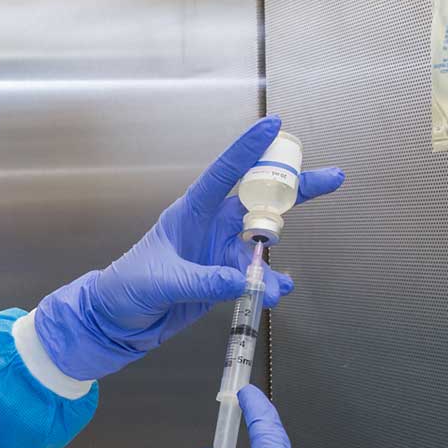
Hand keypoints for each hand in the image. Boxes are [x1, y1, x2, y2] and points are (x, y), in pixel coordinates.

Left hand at [33, 116, 343, 380]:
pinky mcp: (222, 276)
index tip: (273, 126)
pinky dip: (267, 283)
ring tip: (275, 289)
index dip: (248, 150)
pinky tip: (274, 293)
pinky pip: (254, 274)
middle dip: (294, 189)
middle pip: (258, 201)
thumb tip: (241, 281)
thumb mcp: (161, 281)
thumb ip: (202, 281)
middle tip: (332, 178)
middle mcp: (209, 226)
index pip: (224, 174)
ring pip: (260, 246)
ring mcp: (218, 251)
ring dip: (271, 265)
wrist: (116, 320)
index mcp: (189, 213)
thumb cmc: (125, 288)